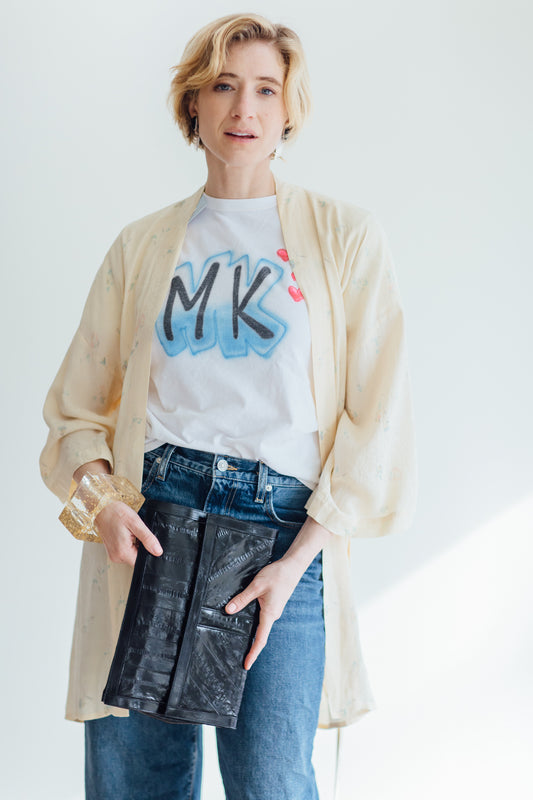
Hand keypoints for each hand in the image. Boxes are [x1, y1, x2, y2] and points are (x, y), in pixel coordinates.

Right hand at [95, 500, 162, 566]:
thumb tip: (158, 551)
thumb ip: (148, 538)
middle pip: (137, 558)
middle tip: (137, 533)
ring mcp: (113, 554)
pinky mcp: (113, 551)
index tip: (147, 541)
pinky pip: (126, 551)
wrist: (101, 508)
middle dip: (142, 547)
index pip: (141, 561)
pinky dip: (130, 544)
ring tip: (130, 533)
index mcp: (122, 552)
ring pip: (132, 555)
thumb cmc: (115, 513)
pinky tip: (127, 534)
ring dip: (135, 545)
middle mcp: (116, 556)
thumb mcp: (135, 523)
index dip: (148, 553)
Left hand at [224, 515, 332, 669]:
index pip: (260, 639)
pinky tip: (248, 623)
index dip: (253, 653)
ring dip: (254, 636)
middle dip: (252, 648)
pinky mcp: (274, 604)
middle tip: (243, 660)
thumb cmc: (277, 575)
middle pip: (261, 636)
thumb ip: (242, 599)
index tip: (247, 665)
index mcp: (270, 614)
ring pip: (262, 626)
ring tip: (244, 646)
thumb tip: (228, 611)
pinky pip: (263, 618)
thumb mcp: (256, 586)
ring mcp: (274, 610)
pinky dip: (256, 625)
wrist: (293, 566)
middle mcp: (273, 615)